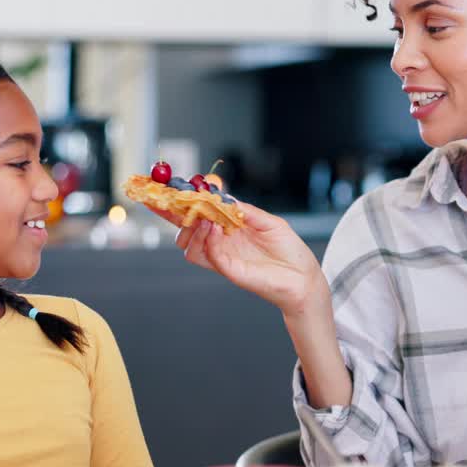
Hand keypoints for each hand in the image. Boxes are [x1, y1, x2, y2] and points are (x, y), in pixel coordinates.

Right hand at [174, 203, 323, 315]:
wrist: (303, 276)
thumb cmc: (288, 250)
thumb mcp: (267, 221)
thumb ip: (244, 210)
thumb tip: (221, 196)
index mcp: (226, 229)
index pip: (195, 216)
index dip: (177, 205)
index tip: (163, 190)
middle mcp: (220, 244)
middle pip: (183, 231)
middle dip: (173, 215)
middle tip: (176, 201)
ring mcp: (222, 258)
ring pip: (188, 246)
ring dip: (191, 229)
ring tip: (203, 217)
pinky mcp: (229, 271)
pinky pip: (209, 256)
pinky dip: (207, 241)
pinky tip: (214, 227)